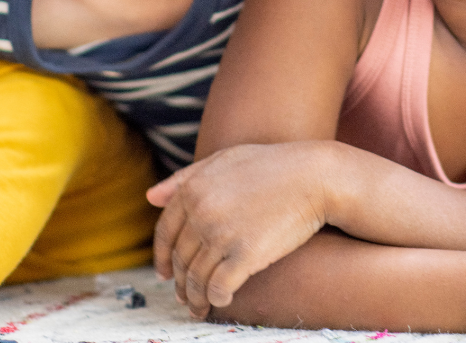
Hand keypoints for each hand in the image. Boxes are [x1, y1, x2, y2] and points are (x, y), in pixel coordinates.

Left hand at [147, 142, 333, 317]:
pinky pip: (219, 287)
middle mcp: (202, 212)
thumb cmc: (274, 165)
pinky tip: (221, 300)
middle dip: (179, 282)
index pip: (165, 232)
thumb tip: (150, 197)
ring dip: (194, 297)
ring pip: (196, 277)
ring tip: (199, 306)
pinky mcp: (245, 254)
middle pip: (181, 258)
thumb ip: (185, 177)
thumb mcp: (226, 159)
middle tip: (183, 296)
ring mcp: (222, 234)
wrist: (315, 176)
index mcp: (193, 189)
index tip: (165, 273)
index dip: (162, 257)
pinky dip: (216, 298)